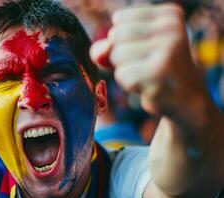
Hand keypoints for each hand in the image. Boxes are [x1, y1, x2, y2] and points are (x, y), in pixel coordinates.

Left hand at [90, 3, 207, 123]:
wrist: (184, 99)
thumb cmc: (153, 70)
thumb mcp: (131, 49)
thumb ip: (108, 46)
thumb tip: (97, 55)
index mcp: (168, 14)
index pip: (120, 19)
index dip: (122, 39)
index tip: (145, 50)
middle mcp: (171, 27)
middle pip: (116, 36)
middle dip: (120, 56)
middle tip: (144, 66)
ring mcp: (168, 48)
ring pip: (116, 55)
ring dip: (124, 71)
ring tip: (146, 76)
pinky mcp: (160, 72)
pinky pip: (122, 75)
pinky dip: (129, 84)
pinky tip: (149, 87)